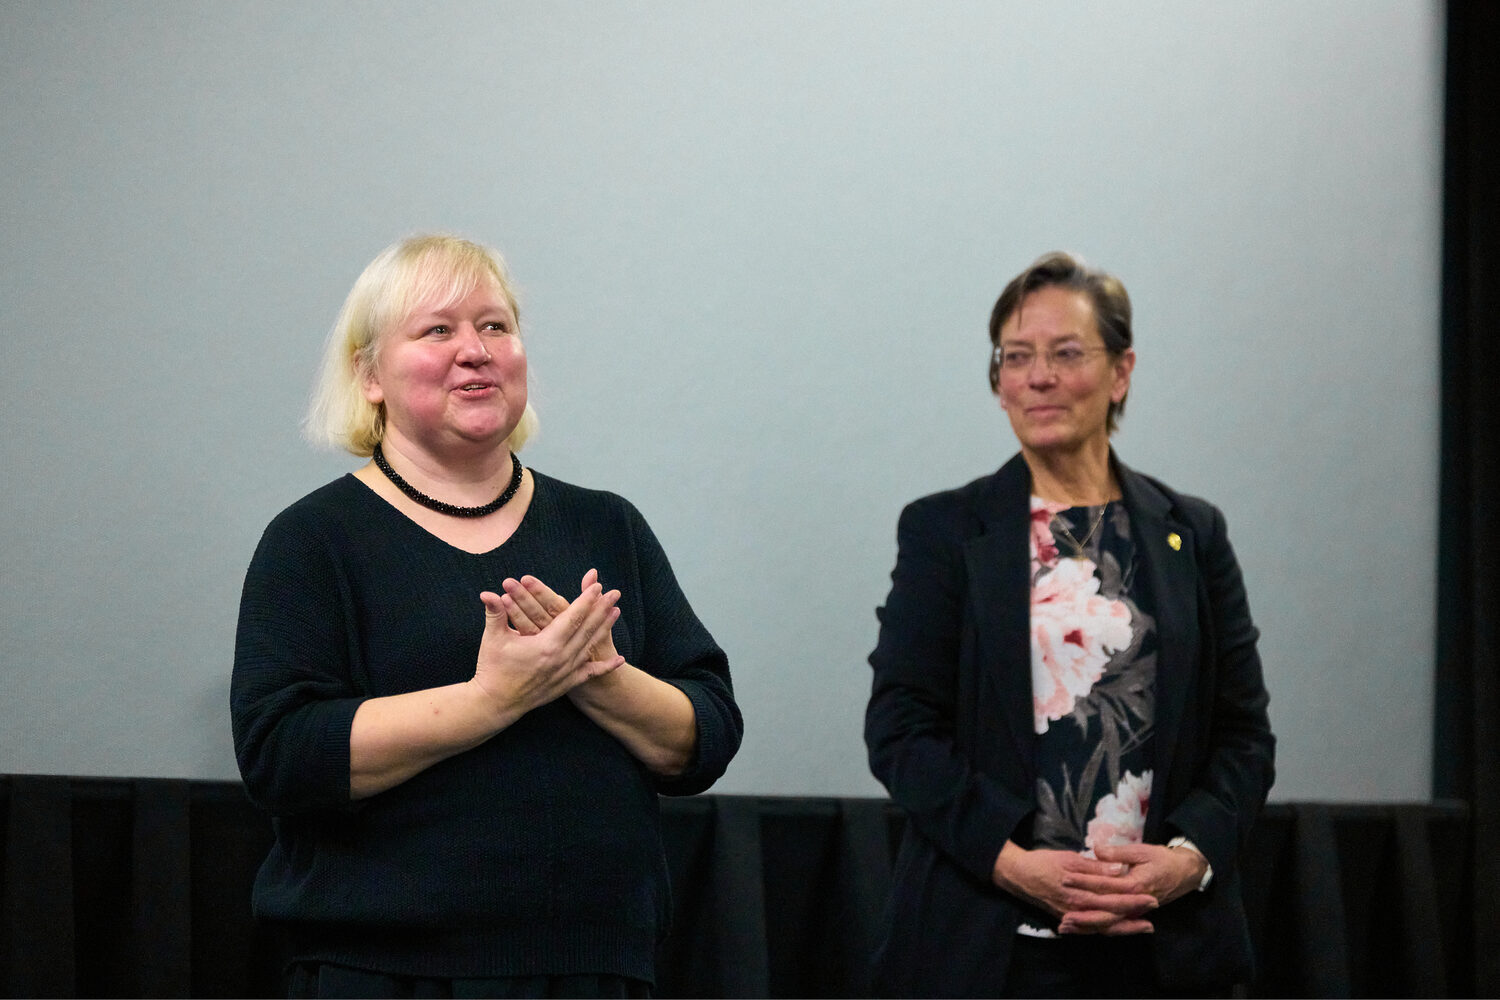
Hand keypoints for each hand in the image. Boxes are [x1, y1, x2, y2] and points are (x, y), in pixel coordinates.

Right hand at [473, 580, 622, 716]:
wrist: (495, 703)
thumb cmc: (493, 669)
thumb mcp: (493, 639)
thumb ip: (495, 613)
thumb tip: (486, 593)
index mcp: (547, 645)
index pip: (572, 617)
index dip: (585, 600)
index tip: (597, 586)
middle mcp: (561, 658)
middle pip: (587, 629)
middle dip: (602, 610)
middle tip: (615, 594)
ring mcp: (565, 673)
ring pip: (589, 646)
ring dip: (603, 629)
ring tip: (616, 613)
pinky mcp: (565, 685)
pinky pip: (589, 673)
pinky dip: (606, 666)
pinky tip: (620, 659)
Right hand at [992, 841, 1157, 935]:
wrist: (1018, 876)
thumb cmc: (1043, 863)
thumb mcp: (1068, 858)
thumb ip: (1094, 867)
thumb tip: (1118, 870)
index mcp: (1079, 888)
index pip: (1112, 894)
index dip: (1132, 896)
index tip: (1151, 895)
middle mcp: (1078, 906)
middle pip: (1112, 913)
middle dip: (1135, 912)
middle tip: (1154, 909)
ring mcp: (1073, 916)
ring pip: (1104, 926)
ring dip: (1126, 927)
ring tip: (1145, 926)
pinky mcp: (1068, 920)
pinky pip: (1092, 930)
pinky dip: (1107, 931)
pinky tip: (1119, 930)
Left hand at [1062, 842, 1207, 914]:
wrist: (1185, 874)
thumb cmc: (1163, 860)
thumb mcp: (1143, 851)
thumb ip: (1118, 852)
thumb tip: (1097, 849)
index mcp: (1134, 885)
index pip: (1104, 886)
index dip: (1084, 883)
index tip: (1065, 878)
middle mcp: (1133, 903)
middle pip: (1105, 913)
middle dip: (1083, 916)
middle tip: (1062, 917)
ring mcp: (1134, 911)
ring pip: (1108, 923)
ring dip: (1087, 926)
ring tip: (1065, 926)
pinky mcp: (1133, 914)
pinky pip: (1114, 924)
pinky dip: (1097, 928)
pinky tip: (1081, 928)